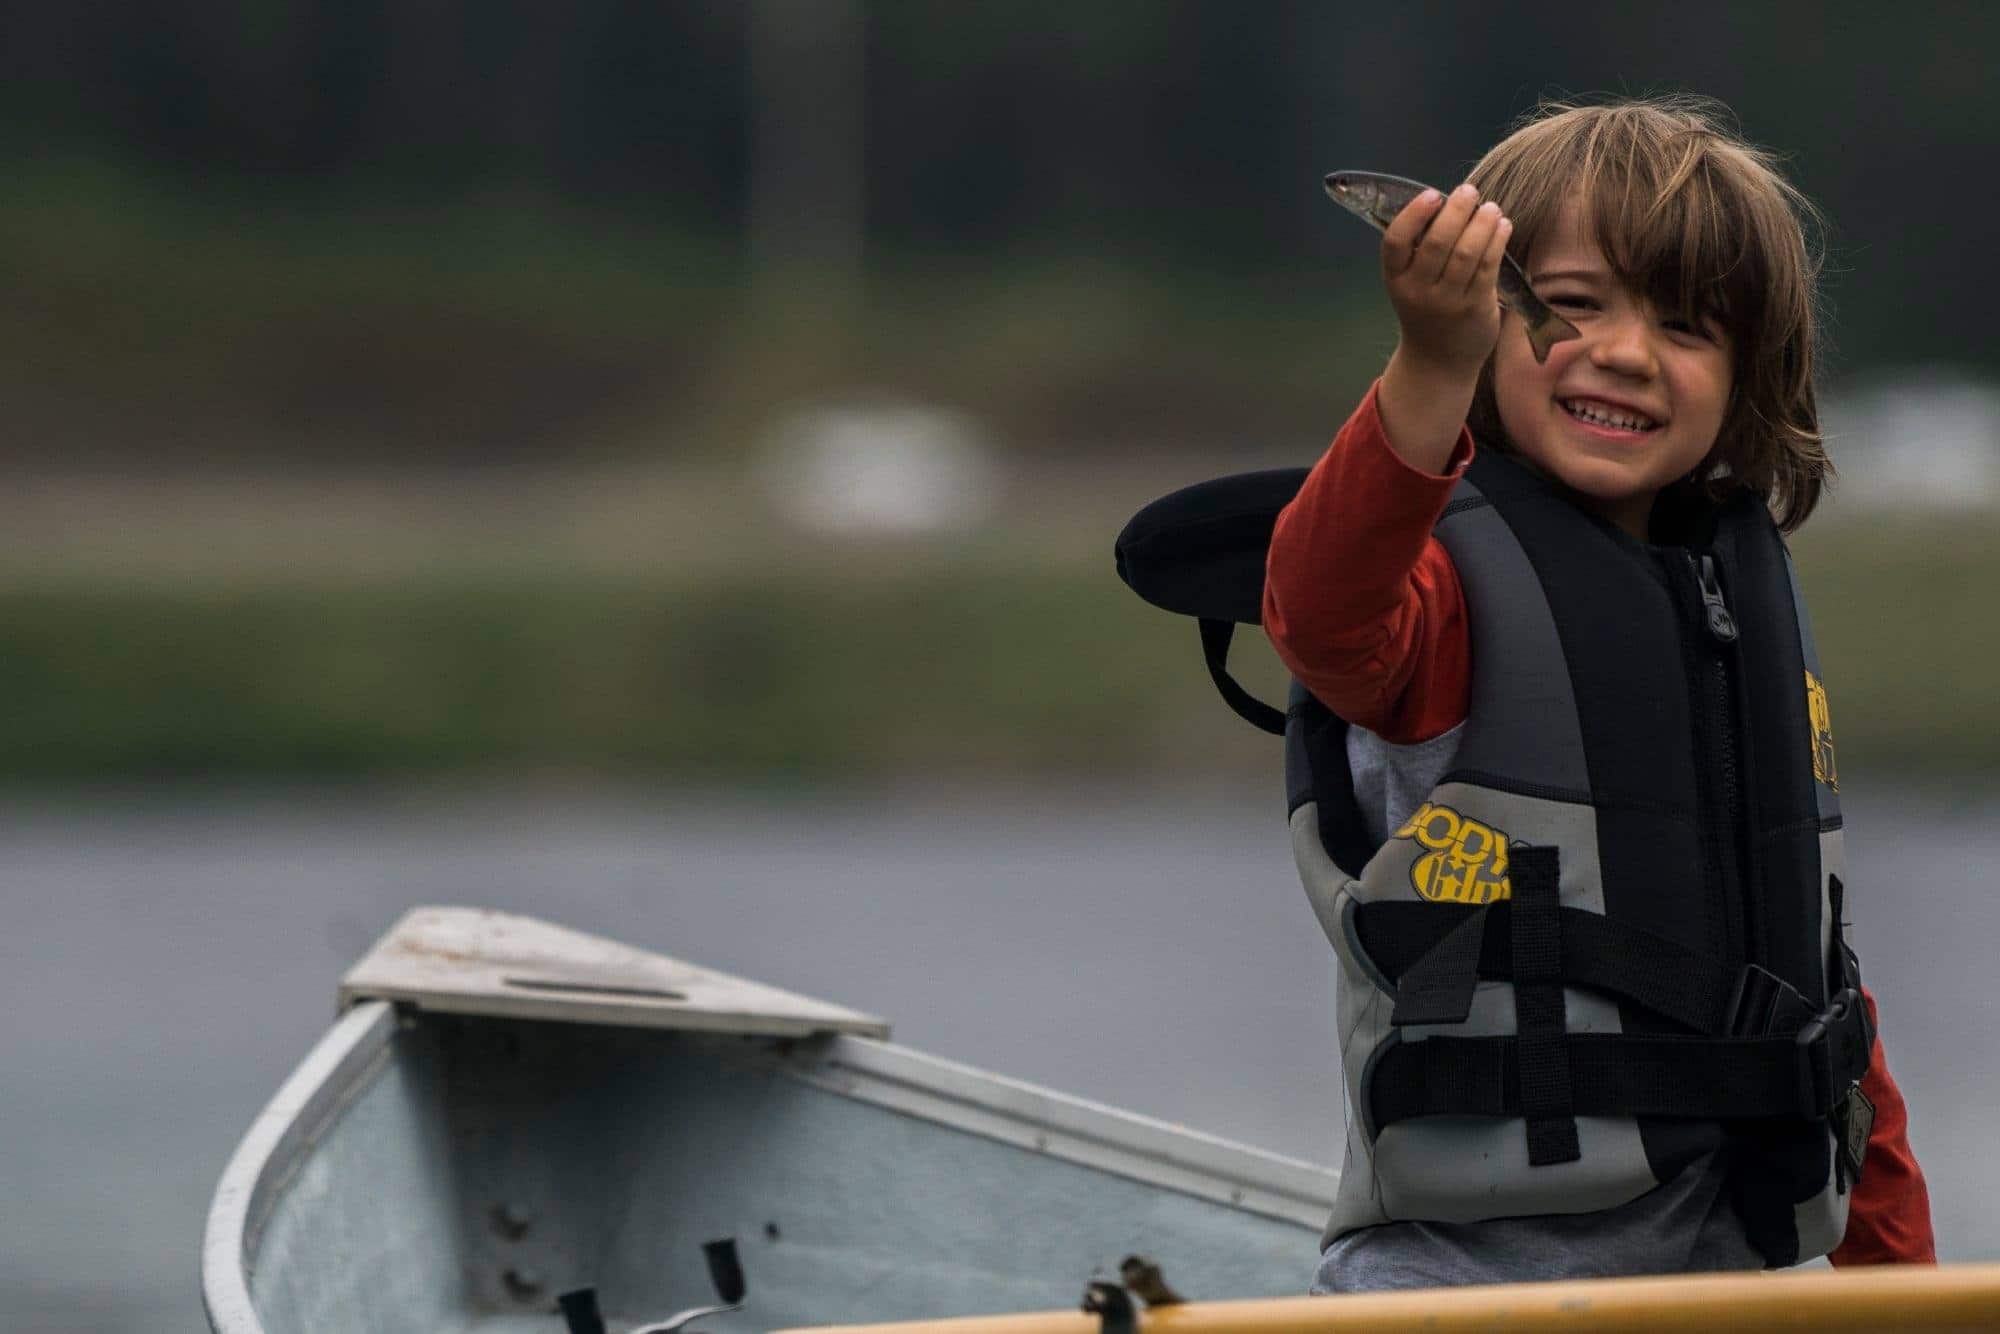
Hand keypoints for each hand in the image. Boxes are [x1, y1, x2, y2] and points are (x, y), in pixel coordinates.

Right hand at [1381, 183, 1510, 377]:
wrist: (1437, 360)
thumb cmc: (1426, 311)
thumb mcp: (1410, 284)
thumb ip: (1421, 251)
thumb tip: (1451, 202)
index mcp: (1395, 279)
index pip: (1395, 242)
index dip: (1413, 214)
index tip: (1433, 195)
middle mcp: (1417, 291)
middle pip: (1437, 243)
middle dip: (1457, 210)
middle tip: (1469, 192)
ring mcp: (1446, 302)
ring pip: (1466, 253)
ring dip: (1482, 223)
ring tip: (1491, 208)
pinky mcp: (1474, 308)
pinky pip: (1487, 267)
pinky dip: (1497, 241)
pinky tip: (1503, 226)